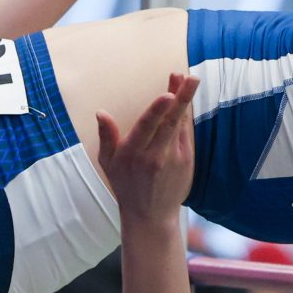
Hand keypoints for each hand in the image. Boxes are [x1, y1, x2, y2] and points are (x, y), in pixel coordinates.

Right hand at [97, 73, 199, 226]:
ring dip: (185, 101)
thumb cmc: (125, 185)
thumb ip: (106, 137)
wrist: (150, 216)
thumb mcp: (108, 164)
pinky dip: (185, 115)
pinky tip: (184, 99)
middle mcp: (155, 156)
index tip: (168, 94)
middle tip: (191, 77)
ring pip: (181, 125)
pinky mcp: (186, 162)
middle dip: (181, 98)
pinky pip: (185, 133)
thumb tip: (101, 113)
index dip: (157, 110)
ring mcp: (174, 159)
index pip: (147, 128)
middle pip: (170, 122)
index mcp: (133, 154)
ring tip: (188, 79)